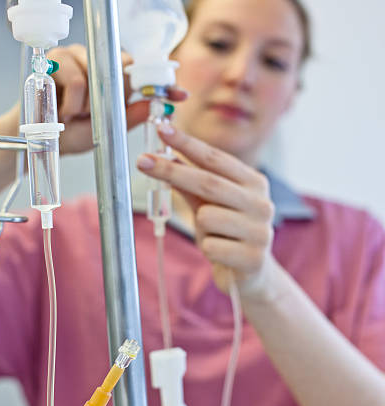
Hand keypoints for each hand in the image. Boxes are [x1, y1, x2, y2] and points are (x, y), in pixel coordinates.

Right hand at [48, 44, 186, 153]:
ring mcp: (76, 55)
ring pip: (98, 78)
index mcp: (112, 76)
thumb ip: (132, 116)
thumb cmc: (71, 132)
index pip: (141, 72)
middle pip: (121, 70)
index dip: (160, 82)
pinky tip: (63, 111)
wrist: (38, 138)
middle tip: (93, 114)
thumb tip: (158, 106)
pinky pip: (78, 82)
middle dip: (114, 98)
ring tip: (74, 114)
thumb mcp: (108, 129)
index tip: (180, 95)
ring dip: (89, 106)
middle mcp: (97, 61)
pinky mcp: (56, 58)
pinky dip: (74, 105)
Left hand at [136, 124, 275, 297]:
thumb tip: (164, 156)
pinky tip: (222, 254)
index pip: (215, 158)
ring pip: (207, 217)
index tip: (162, 129)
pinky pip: (211, 246)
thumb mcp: (209, 205)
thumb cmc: (227, 235)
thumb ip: (191, 183)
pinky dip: (208, 249)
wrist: (251, 276)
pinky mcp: (253, 258)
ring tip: (214, 237)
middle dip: (172, 171)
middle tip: (142, 161)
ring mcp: (261, 231)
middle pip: (208, 182)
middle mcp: (262, 203)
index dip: (187, 143)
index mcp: (254, 183)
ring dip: (201, 228)